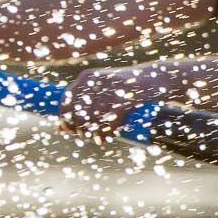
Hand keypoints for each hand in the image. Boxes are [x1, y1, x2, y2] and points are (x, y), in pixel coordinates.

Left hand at [58, 65, 173, 143]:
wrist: (158, 78)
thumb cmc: (127, 90)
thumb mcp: (103, 95)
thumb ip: (83, 108)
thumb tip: (60, 130)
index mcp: (87, 77)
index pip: (66, 100)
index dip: (64, 118)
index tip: (68, 130)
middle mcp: (96, 81)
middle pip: (77, 112)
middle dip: (79, 128)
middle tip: (87, 137)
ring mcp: (111, 89)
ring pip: (92, 119)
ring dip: (92, 133)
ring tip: (98, 139)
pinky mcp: (127, 98)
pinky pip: (109, 122)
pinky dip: (107, 133)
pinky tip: (107, 138)